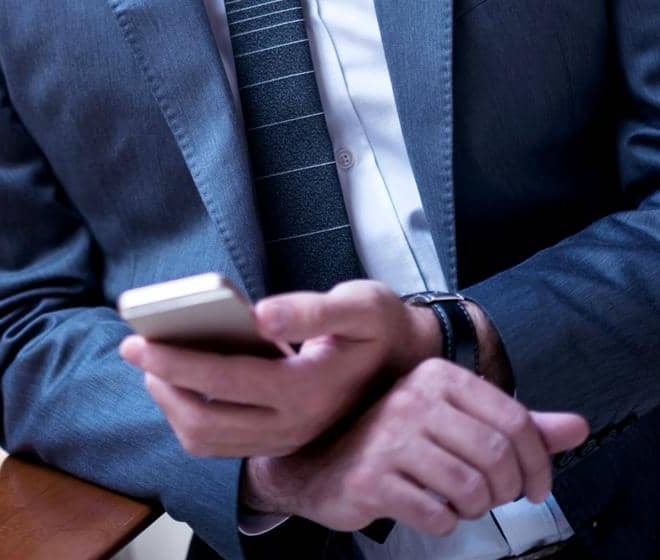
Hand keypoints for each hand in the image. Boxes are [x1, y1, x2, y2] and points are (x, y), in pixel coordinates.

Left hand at [118, 280, 439, 458]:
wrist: (406, 363)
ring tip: (151, 365)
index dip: (177, 361)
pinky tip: (177, 383)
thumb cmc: (377, 326)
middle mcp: (293, 424)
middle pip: (206, 420)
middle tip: (132, 346)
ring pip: (209, 440)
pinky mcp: (279, 440)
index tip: (139, 339)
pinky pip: (221, 443)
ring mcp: (285, 438)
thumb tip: (260, 313)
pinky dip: (189, 418)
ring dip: (171, 406)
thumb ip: (310, 309)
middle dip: (161, 383)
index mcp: (307, 389)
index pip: (226, 380)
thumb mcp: (358, 305)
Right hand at [243, 357, 589, 538]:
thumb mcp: (458, 421)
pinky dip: (444, 524)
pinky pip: (438, 516)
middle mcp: (414, 398)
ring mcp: (390, 438)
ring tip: (457, 501)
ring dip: (474, 509)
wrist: (319, 462)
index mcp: (438, 376)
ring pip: (471, 489)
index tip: (535, 486)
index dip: (538, 462)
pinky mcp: (372, 479)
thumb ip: (520, 425)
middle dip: (507, 490)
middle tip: (494, 498)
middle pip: (497, 456)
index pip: (515, 419)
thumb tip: (579, 427)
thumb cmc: (397, 441)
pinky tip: (428, 509)